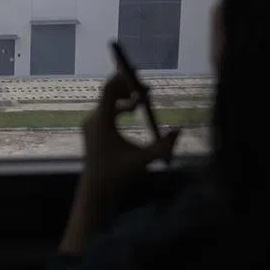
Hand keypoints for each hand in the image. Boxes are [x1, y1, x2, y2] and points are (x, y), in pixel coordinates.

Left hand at [81, 72, 180, 195]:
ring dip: (125, 99)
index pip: (109, 90)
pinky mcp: (91, 130)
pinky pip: (105, 111)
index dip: (125, 81)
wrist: (96, 190)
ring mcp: (90, 124)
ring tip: (143, 101)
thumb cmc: (118, 175)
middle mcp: (93, 119)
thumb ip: (162, 146)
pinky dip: (119, 108)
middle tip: (147, 90)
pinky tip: (133, 111)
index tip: (142, 80)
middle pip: (108, 94)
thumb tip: (180, 131)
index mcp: (101, 121)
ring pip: (108, 103)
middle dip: (128, 89)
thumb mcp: (143, 160)